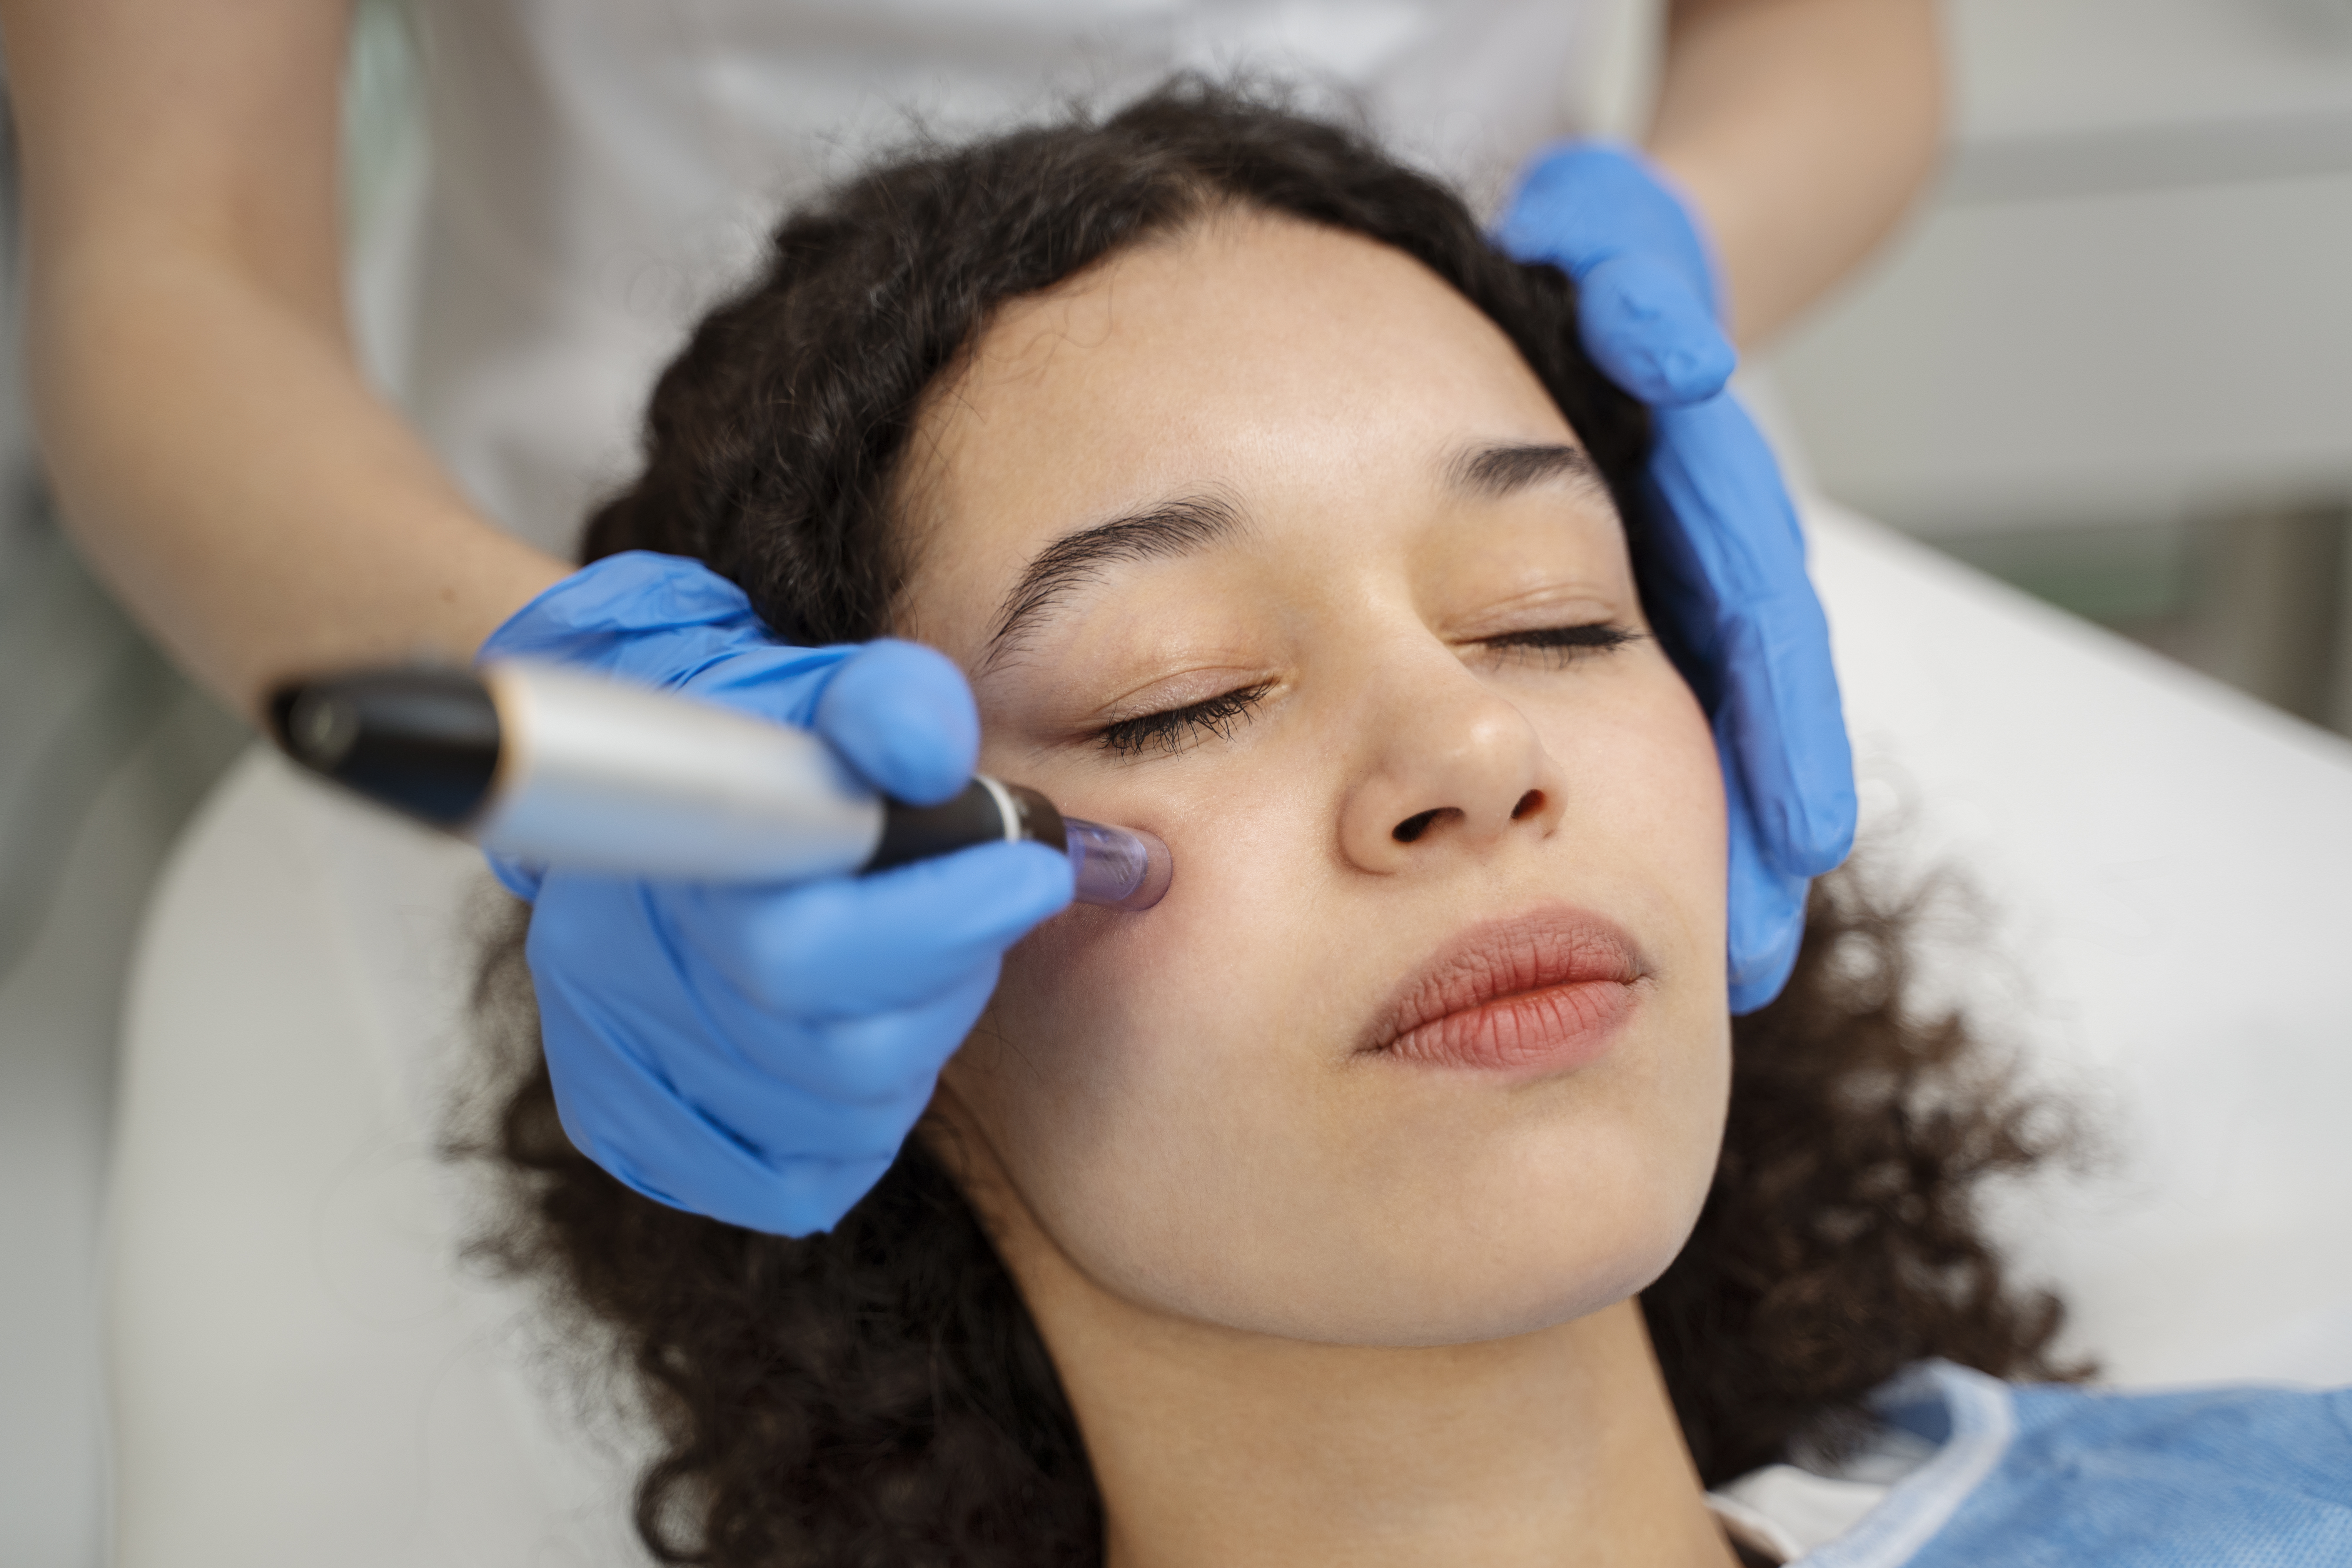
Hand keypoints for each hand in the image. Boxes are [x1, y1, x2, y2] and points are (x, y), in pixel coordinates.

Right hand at [480, 551, 1072, 1232]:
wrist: (647, 787)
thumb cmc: (768, 742)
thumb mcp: (834, 690)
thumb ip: (893, 705)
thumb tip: (928, 748)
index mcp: (671, 867)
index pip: (810, 949)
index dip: (943, 924)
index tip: (1033, 874)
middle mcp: (620, 975)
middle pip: (842, 1050)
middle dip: (949, 980)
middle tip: (984, 911)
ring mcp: (619, 1063)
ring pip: (836, 1122)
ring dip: (911, 1050)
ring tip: (913, 971)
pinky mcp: (625, 1128)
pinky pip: (793, 1183)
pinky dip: (854, 1134)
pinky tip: (860, 1048)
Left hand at [1497, 144, 1855, 1009]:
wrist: (1619, 285)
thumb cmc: (1607, 281)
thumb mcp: (1620, 272)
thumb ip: (1637, 301)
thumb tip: (1671, 355)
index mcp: (1706, 508)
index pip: (1756, 626)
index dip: (1780, 729)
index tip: (1804, 838)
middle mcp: (1712, 573)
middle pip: (1755, 714)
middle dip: (1756, 831)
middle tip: (1753, 958)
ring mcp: (1690, 606)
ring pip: (1726, 744)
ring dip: (1732, 856)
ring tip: (1733, 975)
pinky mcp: (1649, 626)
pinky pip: (1690, 732)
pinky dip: (1701, 826)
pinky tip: (1703, 930)